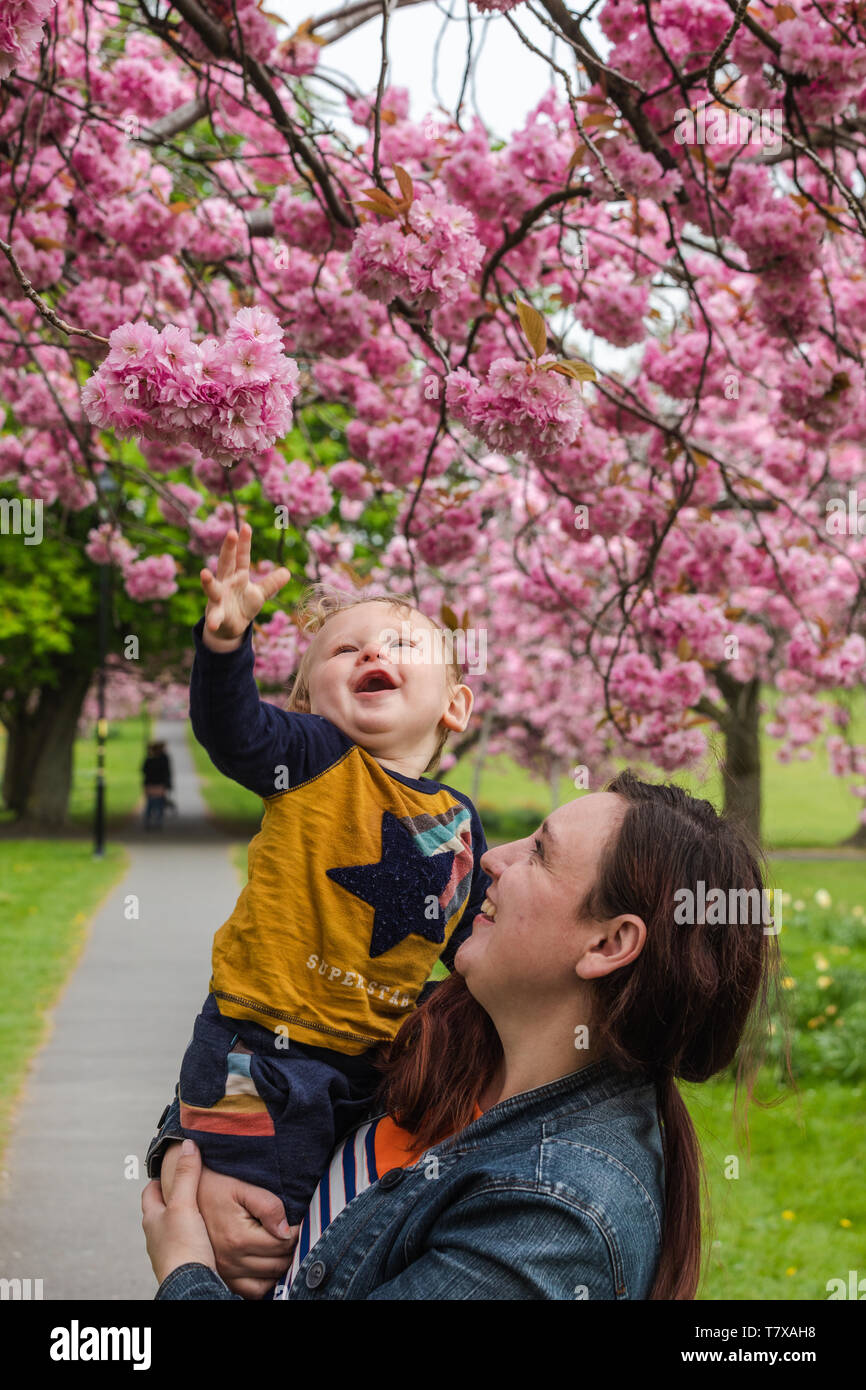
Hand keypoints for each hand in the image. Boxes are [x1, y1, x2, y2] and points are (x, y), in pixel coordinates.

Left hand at [141, 1139, 216, 1287]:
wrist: (190, 1287)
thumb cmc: (182, 1246)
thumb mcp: (184, 1204)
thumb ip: (187, 1175)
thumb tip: (187, 1144)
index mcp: (152, 1218)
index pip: (149, 1193)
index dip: (158, 1180)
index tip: (168, 1170)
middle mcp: (155, 1236)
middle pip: (159, 1211)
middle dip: (170, 1199)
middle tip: (185, 1188)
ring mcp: (166, 1252)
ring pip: (170, 1229)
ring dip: (180, 1219)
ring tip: (196, 1212)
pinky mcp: (180, 1264)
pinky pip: (183, 1244)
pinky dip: (190, 1237)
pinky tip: (202, 1237)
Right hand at [161, 1142, 298, 1298]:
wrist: (188, 1194)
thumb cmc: (215, 1187)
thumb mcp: (242, 1188)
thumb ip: (268, 1206)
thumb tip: (287, 1230)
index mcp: (238, 1238)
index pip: (282, 1244)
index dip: (296, 1231)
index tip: (297, 1221)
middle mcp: (230, 1260)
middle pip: (278, 1263)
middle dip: (290, 1248)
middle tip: (292, 1232)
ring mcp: (225, 1271)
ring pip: (268, 1279)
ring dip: (280, 1264)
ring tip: (281, 1245)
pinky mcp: (222, 1276)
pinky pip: (251, 1291)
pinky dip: (264, 1281)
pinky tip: (267, 1263)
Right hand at [200, 522, 290, 650]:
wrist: (230, 627)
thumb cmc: (243, 606)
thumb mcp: (259, 594)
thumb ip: (271, 583)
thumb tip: (288, 572)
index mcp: (238, 576)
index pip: (241, 557)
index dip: (244, 543)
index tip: (246, 527)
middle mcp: (225, 583)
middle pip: (226, 563)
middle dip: (228, 549)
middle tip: (231, 533)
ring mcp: (218, 598)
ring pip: (212, 588)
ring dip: (208, 581)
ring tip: (204, 573)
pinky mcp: (216, 614)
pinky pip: (214, 617)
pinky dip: (213, 620)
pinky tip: (213, 624)